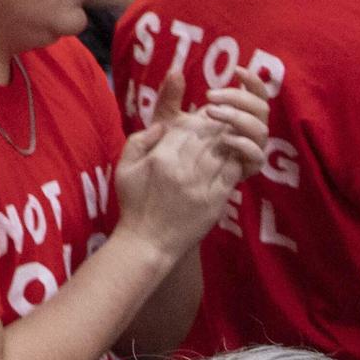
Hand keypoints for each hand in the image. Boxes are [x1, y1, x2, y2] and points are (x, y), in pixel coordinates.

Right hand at [115, 62, 264, 250]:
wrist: (148, 243)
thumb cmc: (134, 204)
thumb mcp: (124, 169)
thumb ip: (139, 141)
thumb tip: (161, 126)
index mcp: (160, 159)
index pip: (185, 127)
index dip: (195, 118)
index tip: (200, 116)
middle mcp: (183, 169)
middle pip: (206, 136)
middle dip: (213, 126)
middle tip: (218, 122)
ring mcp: (201, 185)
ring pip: (222, 151)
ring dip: (226, 141)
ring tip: (226, 136)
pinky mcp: (215, 201)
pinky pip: (232, 172)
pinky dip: (235, 161)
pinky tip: (231, 158)